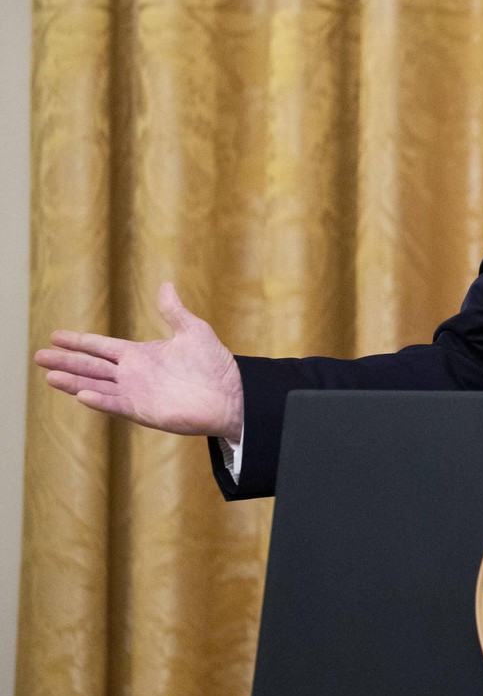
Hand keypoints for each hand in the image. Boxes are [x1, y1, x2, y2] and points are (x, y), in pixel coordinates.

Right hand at [35, 282, 244, 442]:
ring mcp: (136, 393)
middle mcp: (133, 374)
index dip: (79, 341)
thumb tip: (166, 285)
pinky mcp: (144, 410)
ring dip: (74, 381)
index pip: (102, 347)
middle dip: (66, 361)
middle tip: (38, 356)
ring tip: (50, 375)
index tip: (55, 335)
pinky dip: (100, 400)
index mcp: (141, 355)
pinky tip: (81, 394)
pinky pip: (116, 404)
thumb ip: (174, 311)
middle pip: (91, 366)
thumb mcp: (194, 331)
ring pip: (97, 386)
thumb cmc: (215, 365)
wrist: (232, 394)